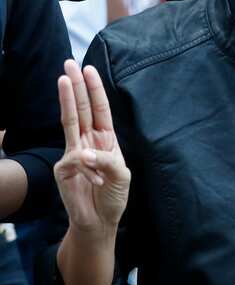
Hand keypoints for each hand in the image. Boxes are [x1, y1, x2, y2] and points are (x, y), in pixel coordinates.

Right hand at [53, 61, 129, 237]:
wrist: (99, 221)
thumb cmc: (112, 196)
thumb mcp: (122, 176)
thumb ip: (108, 162)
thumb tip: (84, 153)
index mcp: (105, 140)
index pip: (99, 109)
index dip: (95, 90)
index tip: (89, 70)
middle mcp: (87, 142)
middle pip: (81, 109)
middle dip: (76, 86)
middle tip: (69, 64)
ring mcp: (73, 154)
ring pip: (69, 122)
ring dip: (67, 100)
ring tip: (64, 80)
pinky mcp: (63, 169)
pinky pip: (75, 161)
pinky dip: (89, 170)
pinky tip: (96, 181)